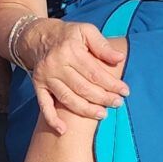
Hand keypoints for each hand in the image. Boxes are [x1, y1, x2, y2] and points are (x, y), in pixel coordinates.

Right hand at [22, 19, 128, 134]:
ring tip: (102, 114)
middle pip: (83, 88)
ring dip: (86, 110)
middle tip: (117, 104)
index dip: (111, 84)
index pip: (95, 72)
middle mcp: (56, 64)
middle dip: (103, 98)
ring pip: (68, 99)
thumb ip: (102, 45)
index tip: (125, 91)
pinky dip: (52, 119)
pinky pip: (44, 105)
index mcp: (70, 50)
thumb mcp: (86, 31)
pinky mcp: (37, 86)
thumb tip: (120, 59)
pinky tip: (63, 130)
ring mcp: (46, 77)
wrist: (38, 36)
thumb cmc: (68, 35)